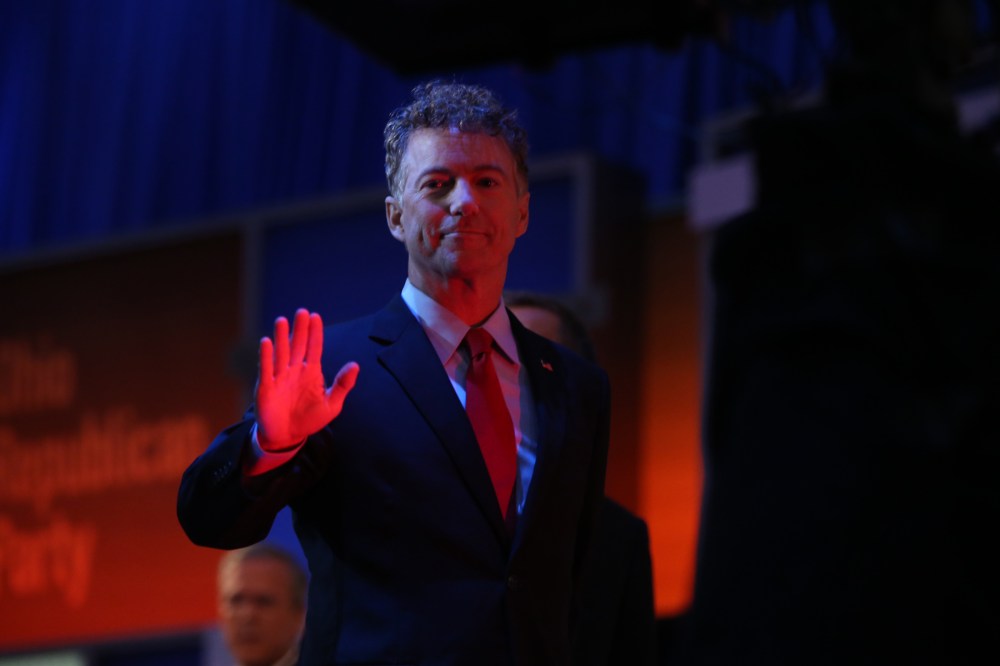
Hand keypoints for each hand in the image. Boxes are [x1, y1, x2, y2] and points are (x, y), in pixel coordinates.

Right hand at [254, 308, 359, 450]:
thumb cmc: (310, 419)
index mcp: (311, 372)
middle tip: (301, 312)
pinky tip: (266, 342)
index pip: (314, 348)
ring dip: (281, 337)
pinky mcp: (266, 387)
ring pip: (281, 353)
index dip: (315, 333)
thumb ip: (343, 385)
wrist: (288, 437)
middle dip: (300, 329)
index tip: (316, 316)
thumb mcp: (332, 405)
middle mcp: (295, 370)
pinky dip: (266, 356)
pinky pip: (266, 368)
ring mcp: (280, 377)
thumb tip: (355, 365)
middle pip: (298, 346)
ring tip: (282, 320)